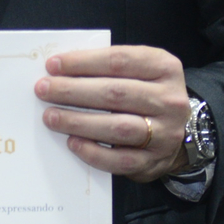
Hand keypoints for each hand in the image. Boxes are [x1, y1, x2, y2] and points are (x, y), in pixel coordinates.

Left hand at [35, 46, 191, 182]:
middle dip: (73, 91)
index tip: (53, 65)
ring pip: (117, 127)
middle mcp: (169, 100)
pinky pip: (119, 160)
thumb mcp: (140, 71)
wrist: (180, 132)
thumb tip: (61, 70)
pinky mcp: (154, 161)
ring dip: (78, 121)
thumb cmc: (148, 94)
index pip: (119, 61)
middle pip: (115, 93)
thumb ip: (109, 67)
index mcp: (164, 68)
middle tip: (44, 90)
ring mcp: (165, 133)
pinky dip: (92, 152)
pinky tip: (72, 143)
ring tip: (51, 116)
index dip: (83, 62)